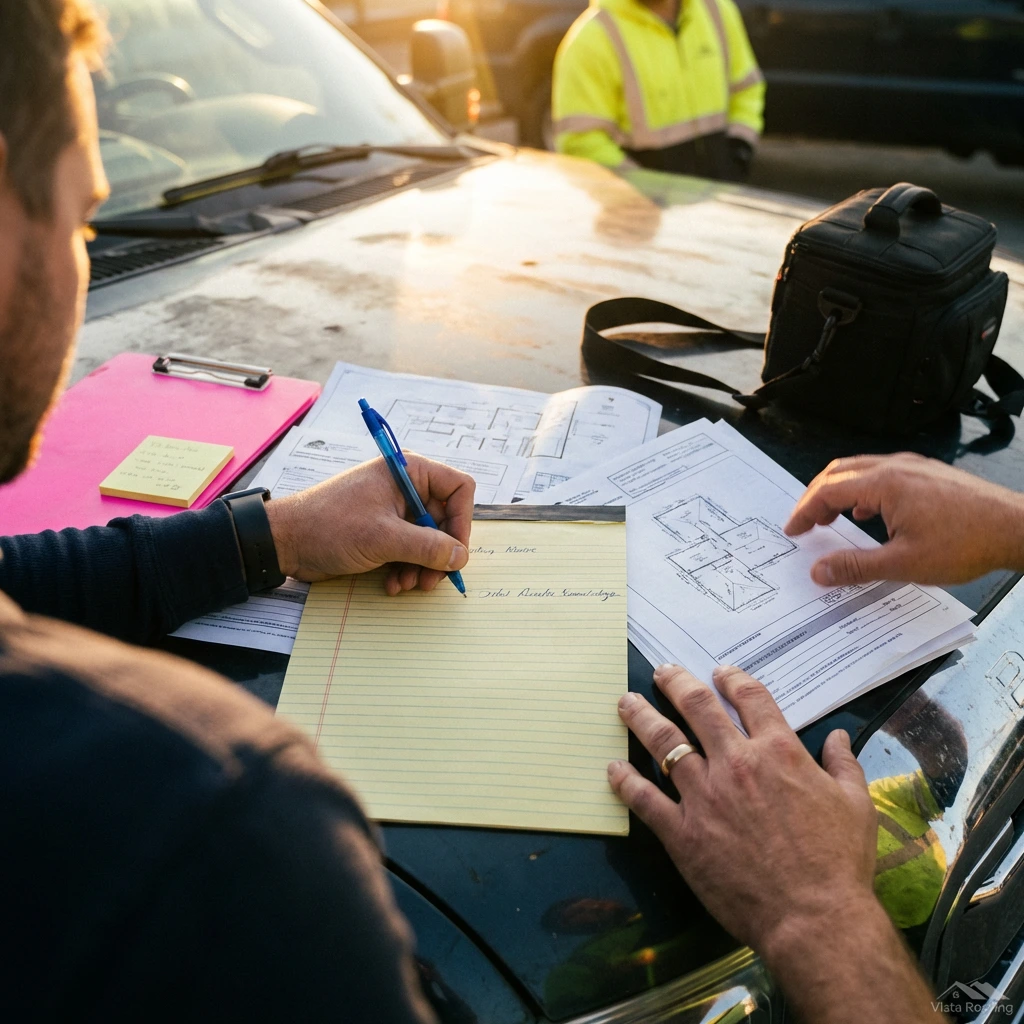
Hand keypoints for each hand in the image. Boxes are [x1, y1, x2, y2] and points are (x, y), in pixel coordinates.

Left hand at [265, 455, 474, 593]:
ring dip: (422, 567)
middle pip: (446, 520)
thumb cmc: (329, 526)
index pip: (458, 489)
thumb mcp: (384, 538)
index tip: (454, 550)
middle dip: (439, 553)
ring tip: (406, 584)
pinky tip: (392, 584)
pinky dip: (406, 570)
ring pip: (430, 541)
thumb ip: (428, 547)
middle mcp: (406, 489)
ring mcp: (395, 512)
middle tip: (431, 580)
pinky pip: (411, 552)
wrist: (285, 542)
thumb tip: (461, 557)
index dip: (462, 520)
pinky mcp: (384, 533)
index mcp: (409, 473)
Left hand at [610, 666, 942, 1022]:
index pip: (749, 699)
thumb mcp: (856, 805)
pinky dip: (625, 781)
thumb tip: (838, 738)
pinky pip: (645, 799)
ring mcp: (704, 796)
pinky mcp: (683, 832)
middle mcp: (735, 764)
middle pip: (697, 707)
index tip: (719, 672)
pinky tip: (612, 769)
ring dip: (641, 718)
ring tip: (626, 703)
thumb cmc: (839, 862)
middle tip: (662, 672)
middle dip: (675, 682)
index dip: (732, 679)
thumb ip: (844, 765)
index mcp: (777, 752)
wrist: (814, 918)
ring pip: (663, 743)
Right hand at [784, 453, 1023, 585]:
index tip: (793, 530)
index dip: (805, 511)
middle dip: (815, 496)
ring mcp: (915, 467)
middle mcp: (896, 467)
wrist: (1017, 529)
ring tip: (831, 518)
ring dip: (839, 492)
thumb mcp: (903, 563)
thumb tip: (819, 570)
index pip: (828, 491)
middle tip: (805, 522)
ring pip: (861, 470)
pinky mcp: (929, 474)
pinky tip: (870, 514)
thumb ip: (855, 566)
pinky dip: (863, 490)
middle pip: (839, 472)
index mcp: (884, 483)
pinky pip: (884, 474)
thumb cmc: (966, 543)